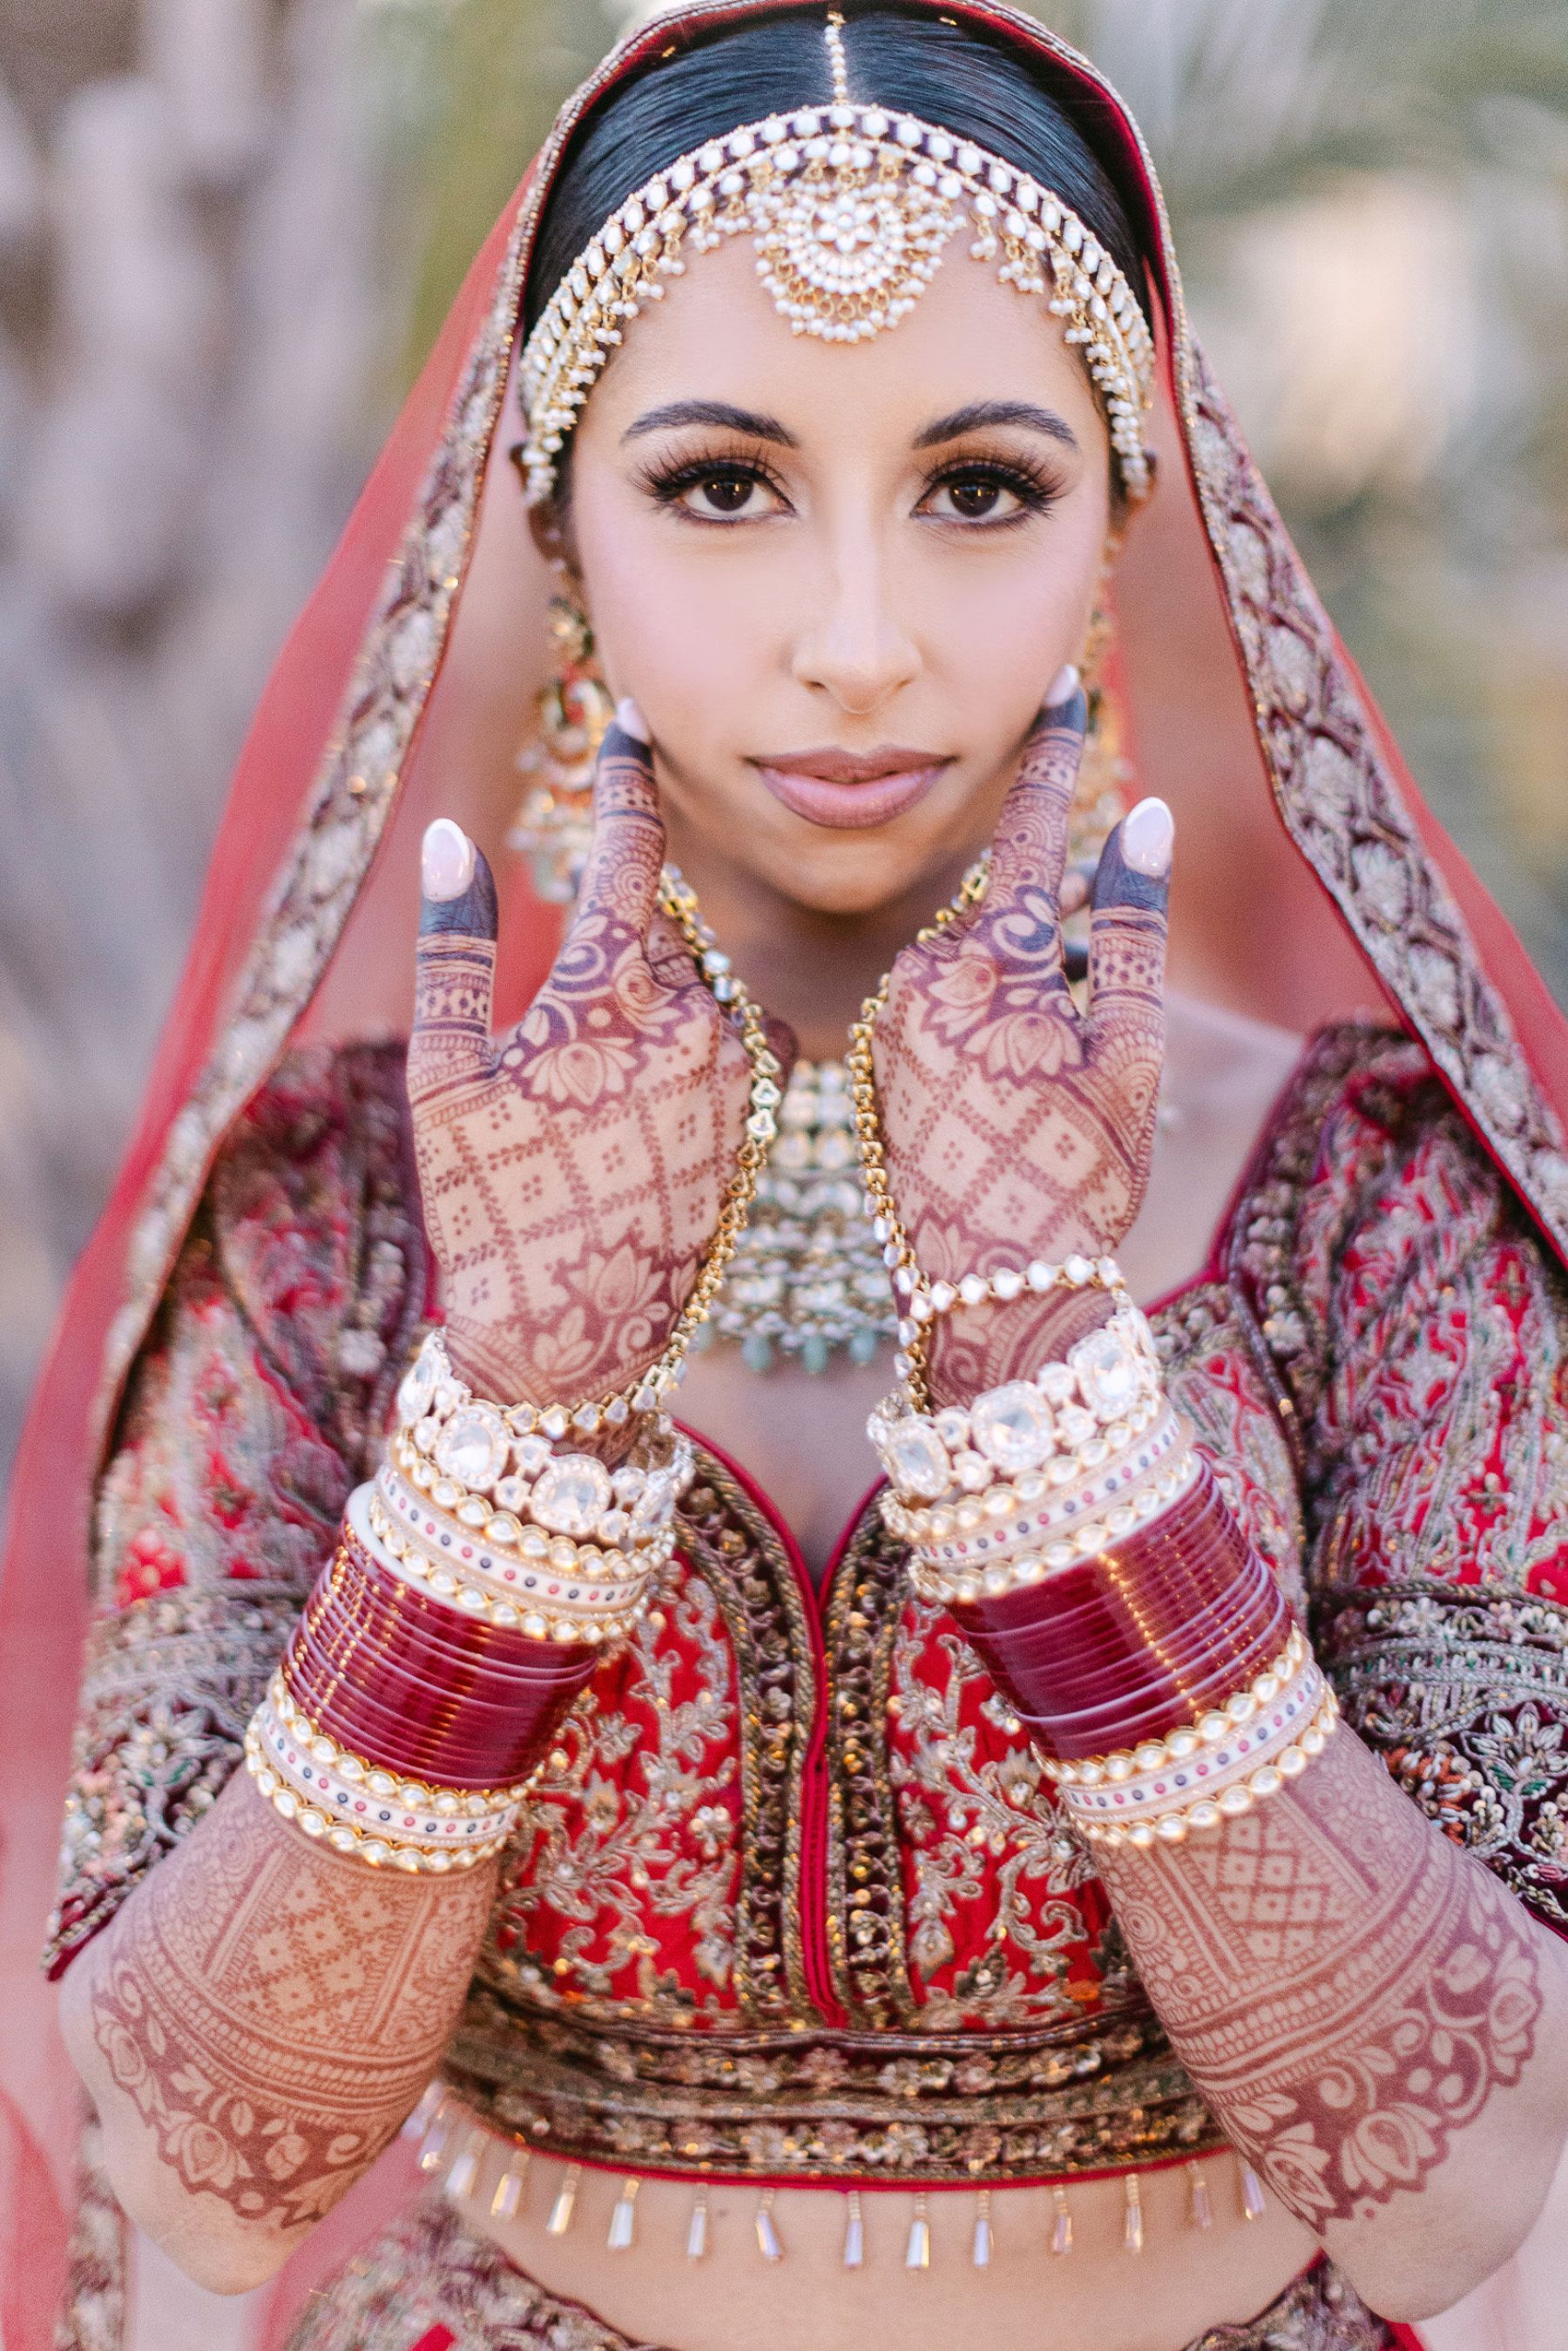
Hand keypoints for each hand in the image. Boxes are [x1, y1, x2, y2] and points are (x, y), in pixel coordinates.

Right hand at [406, 712, 757, 1408]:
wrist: (575, 1344)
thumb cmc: (490, 1212)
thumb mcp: (445, 1078)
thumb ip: (459, 948)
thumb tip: (455, 835)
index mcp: (616, 993)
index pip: (633, 846)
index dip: (624, 775)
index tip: (626, 717)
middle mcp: (702, 1018)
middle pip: (668, 919)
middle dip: (624, 928)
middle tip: (568, 1033)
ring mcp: (743, 1071)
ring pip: (702, 978)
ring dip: (654, 993)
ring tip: (593, 1098)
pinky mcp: (763, 1117)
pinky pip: (730, 1036)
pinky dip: (687, 1039)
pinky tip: (632, 1118)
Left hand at [872, 673, 1171, 1405]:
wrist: (985, 1292)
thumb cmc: (1078, 1178)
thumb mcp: (1132, 1052)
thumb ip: (1132, 928)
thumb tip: (1143, 817)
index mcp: (997, 964)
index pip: (1033, 833)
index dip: (1054, 758)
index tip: (1062, 687)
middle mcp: (924, 974)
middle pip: (1003, 907)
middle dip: (1044, 925)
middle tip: (1072, 1010)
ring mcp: (889, 1017)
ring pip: (970, 962)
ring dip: (1013, 991)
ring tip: (1040, 1099)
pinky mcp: (872, 1058)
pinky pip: (938, 1008)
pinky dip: (979, 1025)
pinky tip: (1002, 1106)